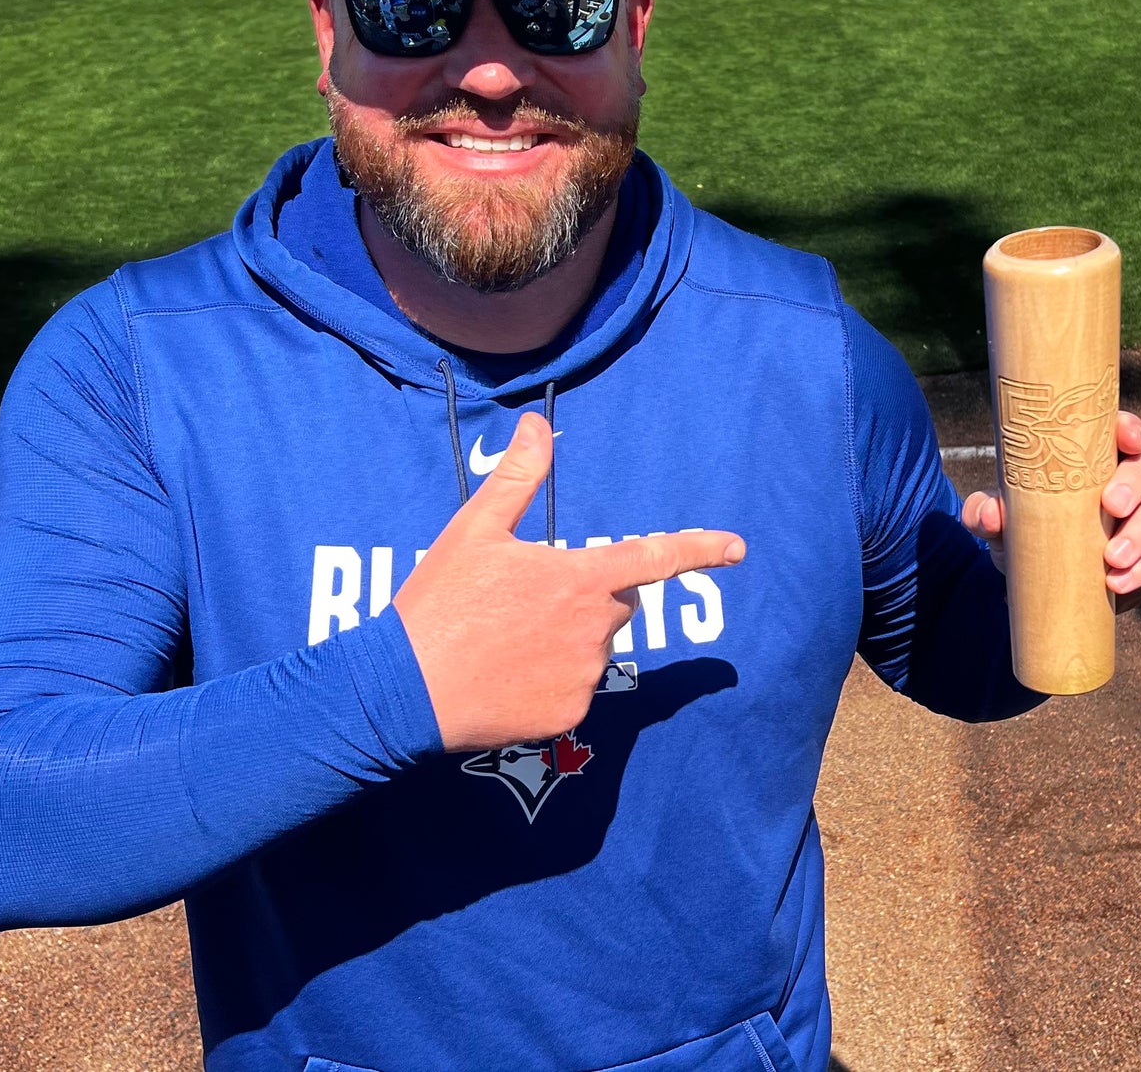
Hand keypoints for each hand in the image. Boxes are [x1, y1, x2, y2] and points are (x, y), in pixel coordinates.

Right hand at [394, 413, 745, 752]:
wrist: (403, 690)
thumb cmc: (439, 603)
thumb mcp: (473, 531)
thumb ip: (517, 478)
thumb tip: (537, 425)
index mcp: (578, 579)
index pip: (652, 557)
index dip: (698, 548)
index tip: (737, 546)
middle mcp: (593, 630)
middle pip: (614, 603)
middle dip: (585, 596)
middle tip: (523, 600)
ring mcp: (582, 677)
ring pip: (593, 647)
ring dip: (565, 638)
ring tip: (503, 639)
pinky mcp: (566, 716)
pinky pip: (573, 689)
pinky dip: (548, 680)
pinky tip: (504, 675)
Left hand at [961, 410, 1140, 612]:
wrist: (1040, 579)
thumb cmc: (1023, 529)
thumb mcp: (997, 521)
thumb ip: (985, 512)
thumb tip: (990, 513)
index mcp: (1096, 453)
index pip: (1122, 428)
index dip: (1130, 428)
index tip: (1125, 439)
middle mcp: (1132, 474)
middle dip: (1137, 483)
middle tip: (1111, 506)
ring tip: (1112, 558)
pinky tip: (1118, 582)